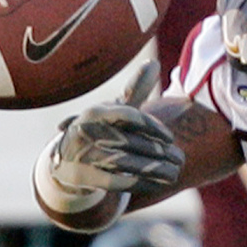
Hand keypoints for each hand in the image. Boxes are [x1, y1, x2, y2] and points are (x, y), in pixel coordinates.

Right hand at [50, 89, 183, 195]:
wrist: (67, 161)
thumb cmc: (99, 130)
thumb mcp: (115, 109)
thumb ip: (136, 89)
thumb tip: (153, 63)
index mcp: (96, 112)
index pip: (128, 115)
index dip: (151, 126)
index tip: (170, 138)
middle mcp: (86, 131)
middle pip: (128, 141)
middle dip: (157, 152)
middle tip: (180, 159)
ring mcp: (83, 154)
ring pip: (124, 163)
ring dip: (153, 170)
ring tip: (174, 173)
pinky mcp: (84, 176)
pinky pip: (115, 182)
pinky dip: (139, 183)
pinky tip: (157, 184)